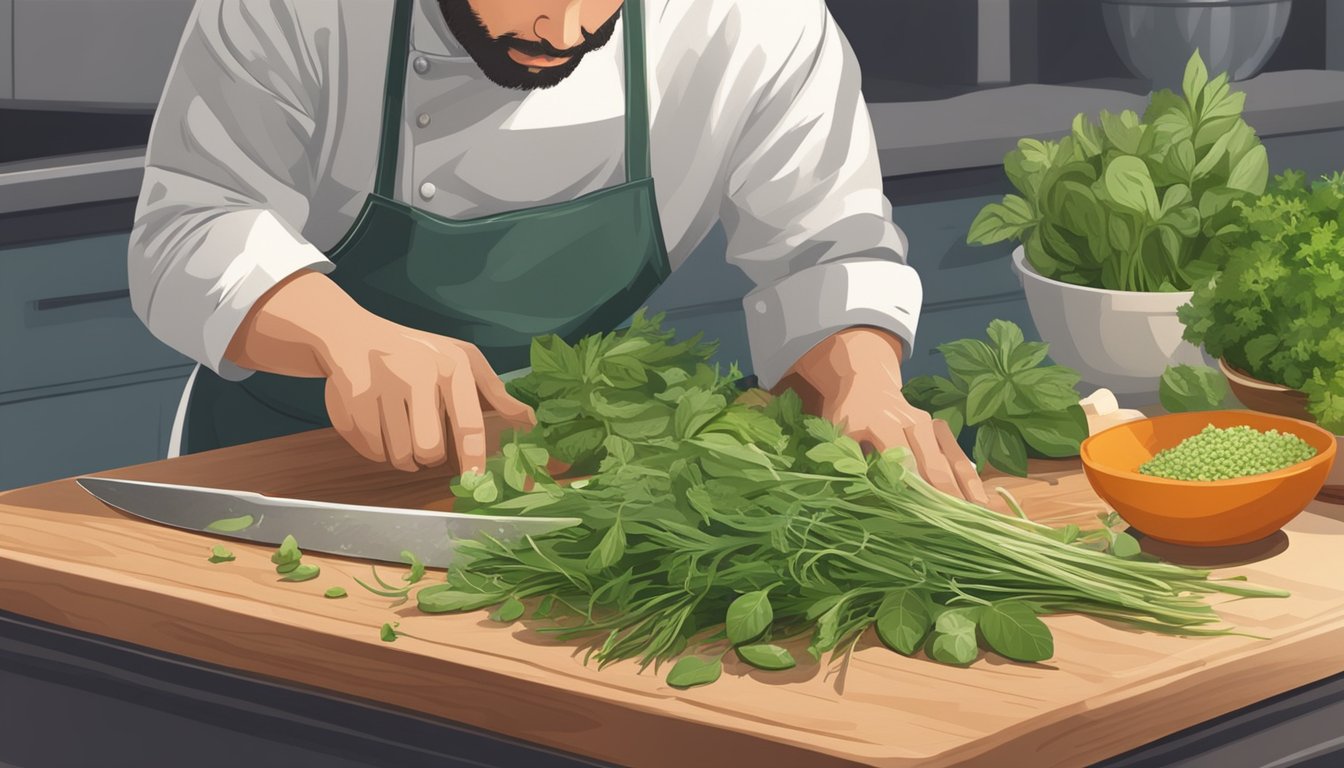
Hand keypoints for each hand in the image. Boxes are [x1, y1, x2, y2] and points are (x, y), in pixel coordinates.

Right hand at [318, 317, 535, 472]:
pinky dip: (375, 449)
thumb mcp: (459, 360)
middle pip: (430, 450)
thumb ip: (494, 392)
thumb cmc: (417, 353)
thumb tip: (529, 420)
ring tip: (399, 430)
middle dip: (428, 456)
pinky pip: (371, 451)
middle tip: (424, 440)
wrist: (351, 333)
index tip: (474, 480)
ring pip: (399, 456)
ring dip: (401, 455)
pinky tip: (376, 425)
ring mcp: (381, 386)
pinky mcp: (351, 400)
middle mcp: (417, 373)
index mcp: (451, 366)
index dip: (473, 458)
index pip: (469, 425)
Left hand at [774, 328, 989, 505]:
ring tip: (976, 514)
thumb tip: (866, 493)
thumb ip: (853, 460)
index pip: (901, 460)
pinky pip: (957, 454)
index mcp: (882, 422)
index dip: (911, 487)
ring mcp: (930, 425)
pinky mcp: (940, 429)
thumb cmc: (851, 415)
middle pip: (931, 462)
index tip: (920, 513)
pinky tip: (978, 498)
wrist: (868, 382)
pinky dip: (968, 477)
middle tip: (953, 523)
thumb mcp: (840, 434)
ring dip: (964, 487)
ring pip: (951, 458)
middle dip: (943, 494)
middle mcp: (912, 422)